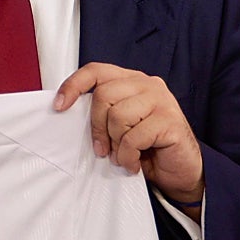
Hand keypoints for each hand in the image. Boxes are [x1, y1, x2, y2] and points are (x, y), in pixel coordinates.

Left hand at [55, 62, 203, 206]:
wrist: (180, 169)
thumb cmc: (145, 146)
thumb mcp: (118, 125)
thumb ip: (101, 112)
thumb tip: (67, 112)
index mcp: (130, 80)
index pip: (95, 70)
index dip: (74, 85)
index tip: (59, 106)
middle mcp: (146, 84)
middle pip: (103, 95)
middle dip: (97, 127)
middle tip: (102, 149)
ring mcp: (161, 100)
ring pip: (118, 116)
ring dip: (115, 143)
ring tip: (122, 155)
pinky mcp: (170, 120)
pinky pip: (134, 137)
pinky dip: (128, 156)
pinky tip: (134, 163)